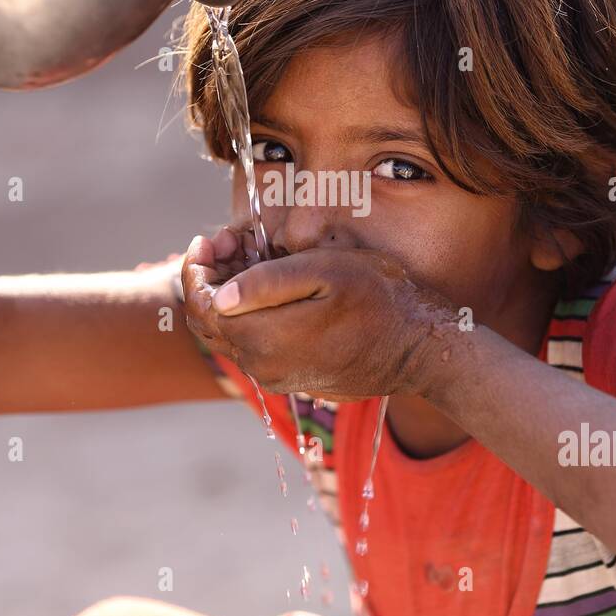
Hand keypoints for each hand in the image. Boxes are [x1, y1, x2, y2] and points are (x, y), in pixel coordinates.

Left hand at [181, 233, 458, 399]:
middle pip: (208, 322)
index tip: (208, 238)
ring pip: (227, 334)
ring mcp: (275, 376)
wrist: (418, 347)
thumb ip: (270, 281)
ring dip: (226, 295)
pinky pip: (250, 345)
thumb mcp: (326, 271)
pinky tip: (263, 286)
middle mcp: (262, 366)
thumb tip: (223, 294)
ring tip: (245, 256)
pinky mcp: (289, 377)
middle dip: (208, 278)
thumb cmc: (379, 299)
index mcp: (264, 339)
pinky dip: (245, 313)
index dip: (197, 268)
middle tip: (226, 241)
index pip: (203, 305)